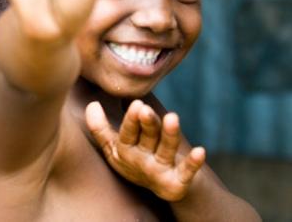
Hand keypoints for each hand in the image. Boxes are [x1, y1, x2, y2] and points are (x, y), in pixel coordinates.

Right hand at [85, 100, 205, 201]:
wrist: (157, 186)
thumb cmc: (133, 160)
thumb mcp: (113, 147)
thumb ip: (100, 129)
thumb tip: (91, 105)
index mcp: (126, 150)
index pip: (128, 134)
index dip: (132, 121)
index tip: (137, 105)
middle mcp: (142, 160)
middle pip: (147, 139)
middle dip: (148, 124)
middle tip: (146, 109)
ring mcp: (160, 171)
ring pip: (166, 151)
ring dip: (169, 135)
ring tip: (173, 117)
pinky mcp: (177, 182)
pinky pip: (186, 173)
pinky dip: (192, 164)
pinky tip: (200, 151)